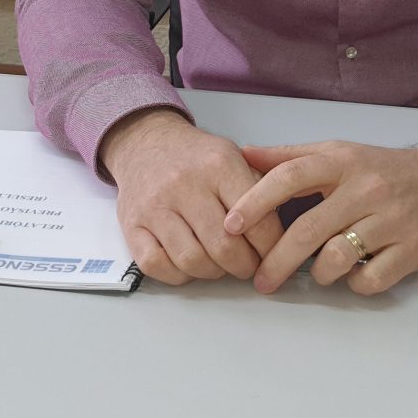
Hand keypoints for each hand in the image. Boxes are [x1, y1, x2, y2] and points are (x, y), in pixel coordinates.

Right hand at [98, 108, 279, 285]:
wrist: (145, 143)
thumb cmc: (195, 157)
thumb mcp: (233, 157)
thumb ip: (260, 189)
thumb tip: (285, 232)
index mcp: (219, 165)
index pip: (257, 220)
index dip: (271, 247)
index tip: (274, 253)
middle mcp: (184, 184)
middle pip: (224, 247)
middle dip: (245, 266)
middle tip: (250, 265)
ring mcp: (155, 206)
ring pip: (192, 260)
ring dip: (214, 272)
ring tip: (221, 264)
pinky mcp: (131, 224)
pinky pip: (156, 265)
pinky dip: (178, 274)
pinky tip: (189, 264)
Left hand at [223, 140, 417, 295]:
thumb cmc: (388, 170)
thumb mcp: (342, 152)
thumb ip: (292, 156)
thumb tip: (244, 155)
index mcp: (343, 162)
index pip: (290, 177)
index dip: (256, 202)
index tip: (230, 226)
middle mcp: (365, 188)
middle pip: (308, 229)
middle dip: (277, 261)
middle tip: (261, 280)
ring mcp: (391, 220)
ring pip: (336, 259)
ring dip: (320, 274)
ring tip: (320, 272)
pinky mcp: (413, 249)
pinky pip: (369, 280)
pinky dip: (355, 284)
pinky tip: (356, 274)